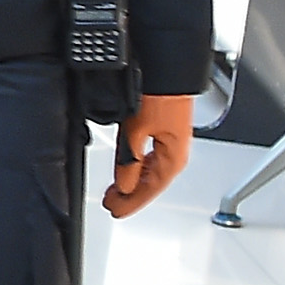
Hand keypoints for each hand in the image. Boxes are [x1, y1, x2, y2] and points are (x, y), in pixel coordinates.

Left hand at [106, 94, 197, 215]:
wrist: (168, 73)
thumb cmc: (161, 97)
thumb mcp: (136, 130)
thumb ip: (129, 160)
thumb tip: (123, 185)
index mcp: (173, 159)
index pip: (149, 190)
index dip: (130, 203)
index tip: (115, 211)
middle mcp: (174, 154)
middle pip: (150, 183)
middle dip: (130, 195)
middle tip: (111, 203)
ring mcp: (169, 143)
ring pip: (149, 171)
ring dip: (132, 181)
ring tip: (115, 189)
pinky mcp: (164, 131)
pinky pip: (150, 158)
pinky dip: (138, 166)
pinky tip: (129, 167)